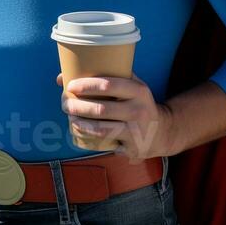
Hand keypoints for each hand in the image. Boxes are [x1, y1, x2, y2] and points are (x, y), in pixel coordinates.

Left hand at [55, 72, 171, 161]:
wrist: (163, 131)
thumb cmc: (137, 103)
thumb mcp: (130, 85)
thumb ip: (103, 76)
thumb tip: (62, 77)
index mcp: (138, 90)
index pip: (108, 85)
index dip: (86, 85)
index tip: (71, 86)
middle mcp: (139, 110)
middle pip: (101, 109)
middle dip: (77, 106)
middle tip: (64, 103)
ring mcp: (136, 131)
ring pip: (100, 129)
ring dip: (80, 123)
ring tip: (70, 117)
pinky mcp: (132, 148)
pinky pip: (104, 143)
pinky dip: (88, 137)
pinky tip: (79, 130)